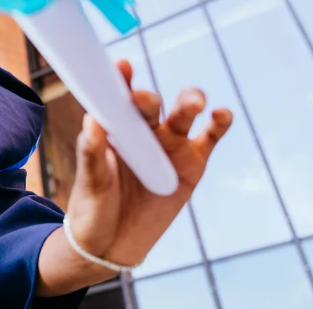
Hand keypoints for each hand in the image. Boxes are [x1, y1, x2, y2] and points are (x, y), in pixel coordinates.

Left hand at [36, 59, 232, 293]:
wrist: (112, 245)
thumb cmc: (93, 208)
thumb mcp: (90, 182)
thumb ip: (92, 152)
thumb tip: (91, 119)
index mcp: (113, 129)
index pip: (116, 98)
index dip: (119, 81)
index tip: (121, 66)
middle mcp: (142, 130)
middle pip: (149, 105)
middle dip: (149, 99)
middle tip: (145, 101)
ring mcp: (169, 144)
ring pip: (183, 114)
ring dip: (189, 102)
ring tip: (193, 103)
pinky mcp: (192, 163)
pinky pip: (208, 138)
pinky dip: (218, 123)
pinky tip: (221, 115)